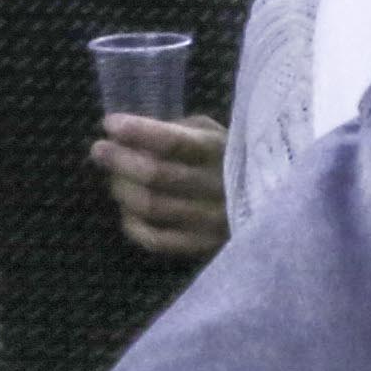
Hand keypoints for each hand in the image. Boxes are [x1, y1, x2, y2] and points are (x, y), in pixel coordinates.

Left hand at [96, 113, 230, 259]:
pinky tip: (127, 212)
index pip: (173, 141)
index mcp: (220, 150)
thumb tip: (133, 136)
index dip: (138, 131)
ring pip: (151, 206)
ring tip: (114, 179)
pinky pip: (156, 239)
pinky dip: (133, 224)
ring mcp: (209, 220)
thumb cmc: (232, 161)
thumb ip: (180, 131)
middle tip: (99, 150)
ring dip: (123, 190)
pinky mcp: (202, 246)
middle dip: (120, 160)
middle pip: (156, 174)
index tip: (109, 124)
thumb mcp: (216, 134)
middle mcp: (216, 185)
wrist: (272, 206)